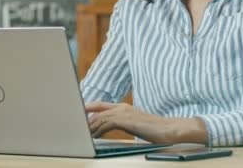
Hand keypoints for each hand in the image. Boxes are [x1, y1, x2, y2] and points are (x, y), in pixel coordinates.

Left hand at [85, 102, 206, 143]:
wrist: (169, 129)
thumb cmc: (153, 129)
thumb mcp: (133, 124)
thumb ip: (120, 123)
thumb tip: (105, 128)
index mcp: (123, 107)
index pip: (100, 105)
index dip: (87, 108)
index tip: (76, 113)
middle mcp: (122, 107)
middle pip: (96, 109)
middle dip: (84, 117)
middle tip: (73, 124)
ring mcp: (124, 112)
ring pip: (100, 117)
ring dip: (89, 126)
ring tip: (81, 133)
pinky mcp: (127, 120)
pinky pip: (107, 123)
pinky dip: (98, 130)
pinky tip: (94, 136)